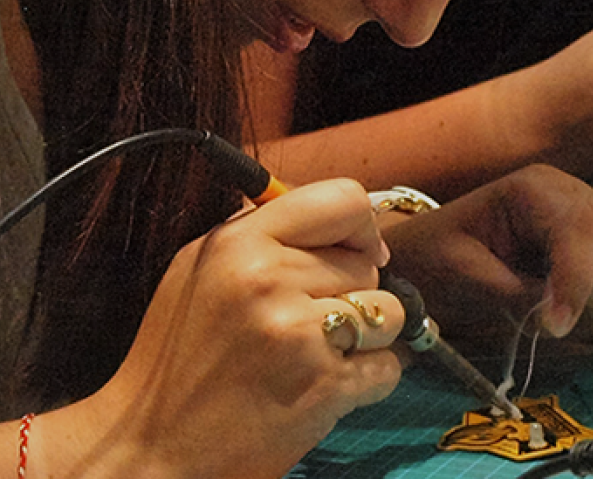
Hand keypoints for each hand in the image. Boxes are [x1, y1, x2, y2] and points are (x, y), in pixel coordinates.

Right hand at [41, 179, 403, 478]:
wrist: (154, 445)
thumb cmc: (177, 353)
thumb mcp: (201, 265)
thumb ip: (262, 227)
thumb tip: (331, 214)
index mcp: (241, 242)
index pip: (343, 199)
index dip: (361, 224)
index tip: (360, 249)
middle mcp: (271, 279)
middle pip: (367, 263)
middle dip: (351, 287)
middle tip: (312, 313)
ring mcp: (299, 334)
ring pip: (388, 311)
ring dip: (367, 332)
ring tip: (325, 347)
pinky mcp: (324, 387)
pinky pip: (389, 364)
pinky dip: (370, 375)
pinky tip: (331, 381)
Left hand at [383, 165, 592, 348]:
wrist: (425, 260)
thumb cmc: (433, 258)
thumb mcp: (461, 273)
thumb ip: (513, 292)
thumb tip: (560, 317)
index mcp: (535, 188)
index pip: (579, 227)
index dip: (575, 281)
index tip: (552, 327)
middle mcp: (571, 196)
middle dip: (590, 293)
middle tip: (545, 323)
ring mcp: (589, 223)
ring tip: (547, 316)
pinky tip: (558, 312)